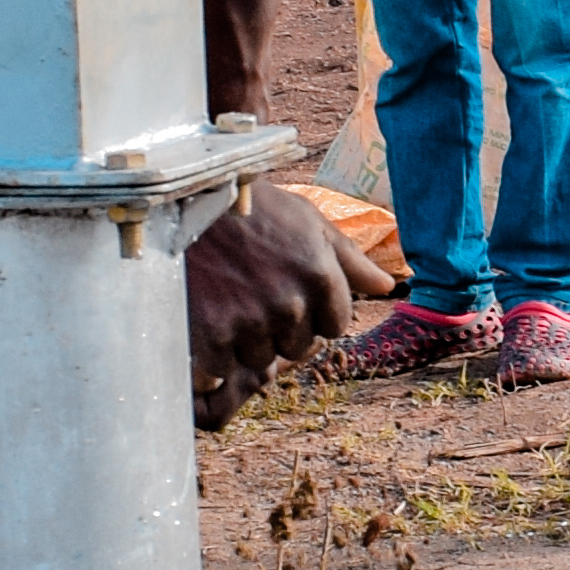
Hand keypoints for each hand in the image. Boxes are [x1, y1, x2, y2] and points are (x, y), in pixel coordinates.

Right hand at [182, 186, 358, 427]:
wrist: (183, 202)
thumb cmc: (252, 207)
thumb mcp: (308, 221)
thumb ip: (349, 259)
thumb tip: (387, 286)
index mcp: (318, 275)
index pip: (336, 326)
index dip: (316, 312)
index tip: (292, 292)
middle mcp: (289, 303)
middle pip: (298, 347)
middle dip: (283, 328)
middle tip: (256, 295)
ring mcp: (249, 321)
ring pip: (261, 358)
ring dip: (248, 340)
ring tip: (229, 301)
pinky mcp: (212, 335)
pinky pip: (223, 367)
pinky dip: (214, 353)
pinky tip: (207, 319)